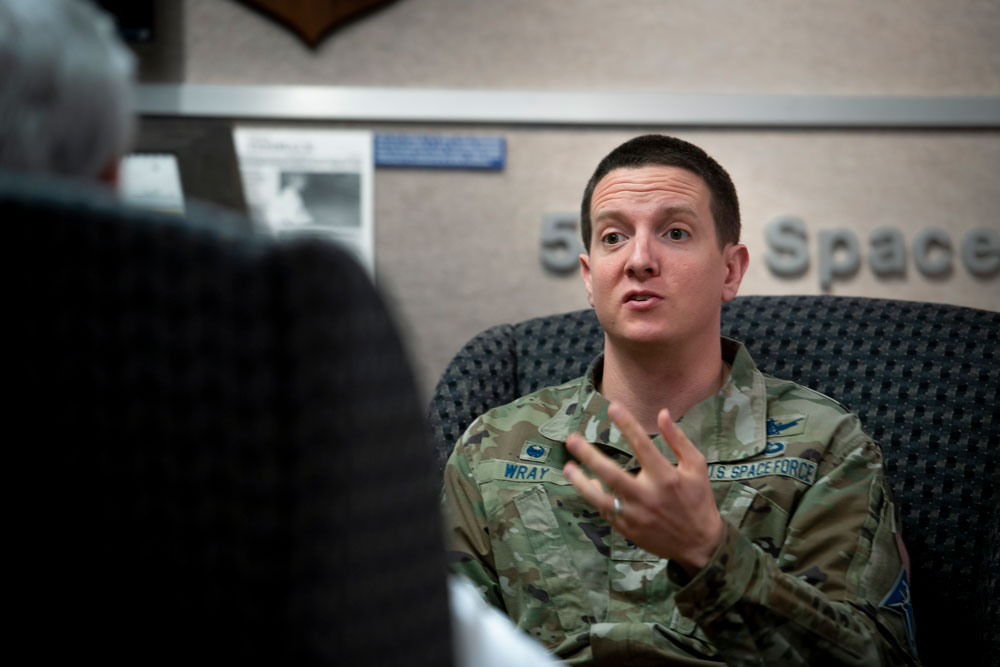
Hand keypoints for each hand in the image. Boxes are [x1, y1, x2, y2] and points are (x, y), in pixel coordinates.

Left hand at [563, 402, 722, 573]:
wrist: (699, 544)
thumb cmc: (698, 499)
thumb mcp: (696, 467)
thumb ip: (678, 440)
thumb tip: (662, 413)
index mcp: (666, 477)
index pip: (643, 445)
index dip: (627, 424)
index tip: (612, 407)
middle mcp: (648, 496)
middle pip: (612, 474)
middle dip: (589, 456)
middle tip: (571, 439)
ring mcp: (635, 515)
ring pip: (601, 498)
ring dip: (580, 482)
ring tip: (567, 467)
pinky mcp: (628, 529)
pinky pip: (605, 510)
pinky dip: (594, 496)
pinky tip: (586, 482)